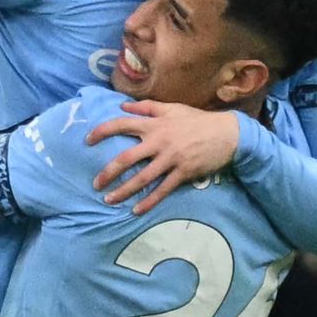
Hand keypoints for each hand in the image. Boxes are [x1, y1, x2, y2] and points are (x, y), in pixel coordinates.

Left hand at [86, 102, 240, 212]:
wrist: (229, 133)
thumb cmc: (197, 121)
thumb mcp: (172, 109)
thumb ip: (146, 108)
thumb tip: (122, 106)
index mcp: (154, 125)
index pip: (122, 124)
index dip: (102, 131)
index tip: (87, 140)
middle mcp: (159, 142)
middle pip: (127, 158)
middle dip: (108, 172)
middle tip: (95, 183)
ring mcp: (171, 158)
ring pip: (142, 178)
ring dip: (124, 191)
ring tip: (109, 200)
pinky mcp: (183, 172)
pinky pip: (163, 190)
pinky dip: (149, 201)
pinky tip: (136, 210)